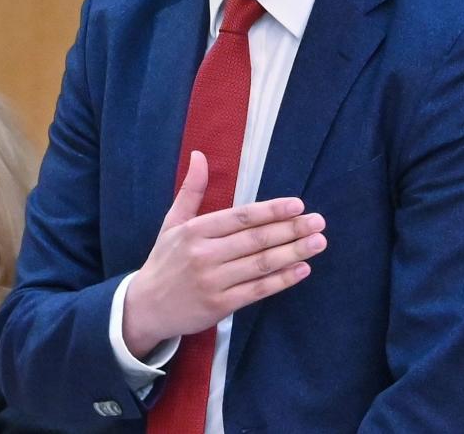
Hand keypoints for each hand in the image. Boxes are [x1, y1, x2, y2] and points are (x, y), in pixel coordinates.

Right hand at [122, 151, 326, 358]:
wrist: (145, 308)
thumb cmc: (165, 261)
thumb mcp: (172, 223)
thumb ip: (191, 190)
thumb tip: (199, 155)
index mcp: (195, 231)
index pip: (239, 217)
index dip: (270, 210)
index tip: (297, 204)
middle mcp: (204, 255)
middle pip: (255, 240)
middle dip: (290, 229)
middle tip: (318, 221)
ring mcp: (213, 282)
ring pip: (260, 264)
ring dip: (293, 252)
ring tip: (318, 242)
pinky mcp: (220, 306)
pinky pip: (257, 291)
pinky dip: (282, 280)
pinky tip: (302, 269)